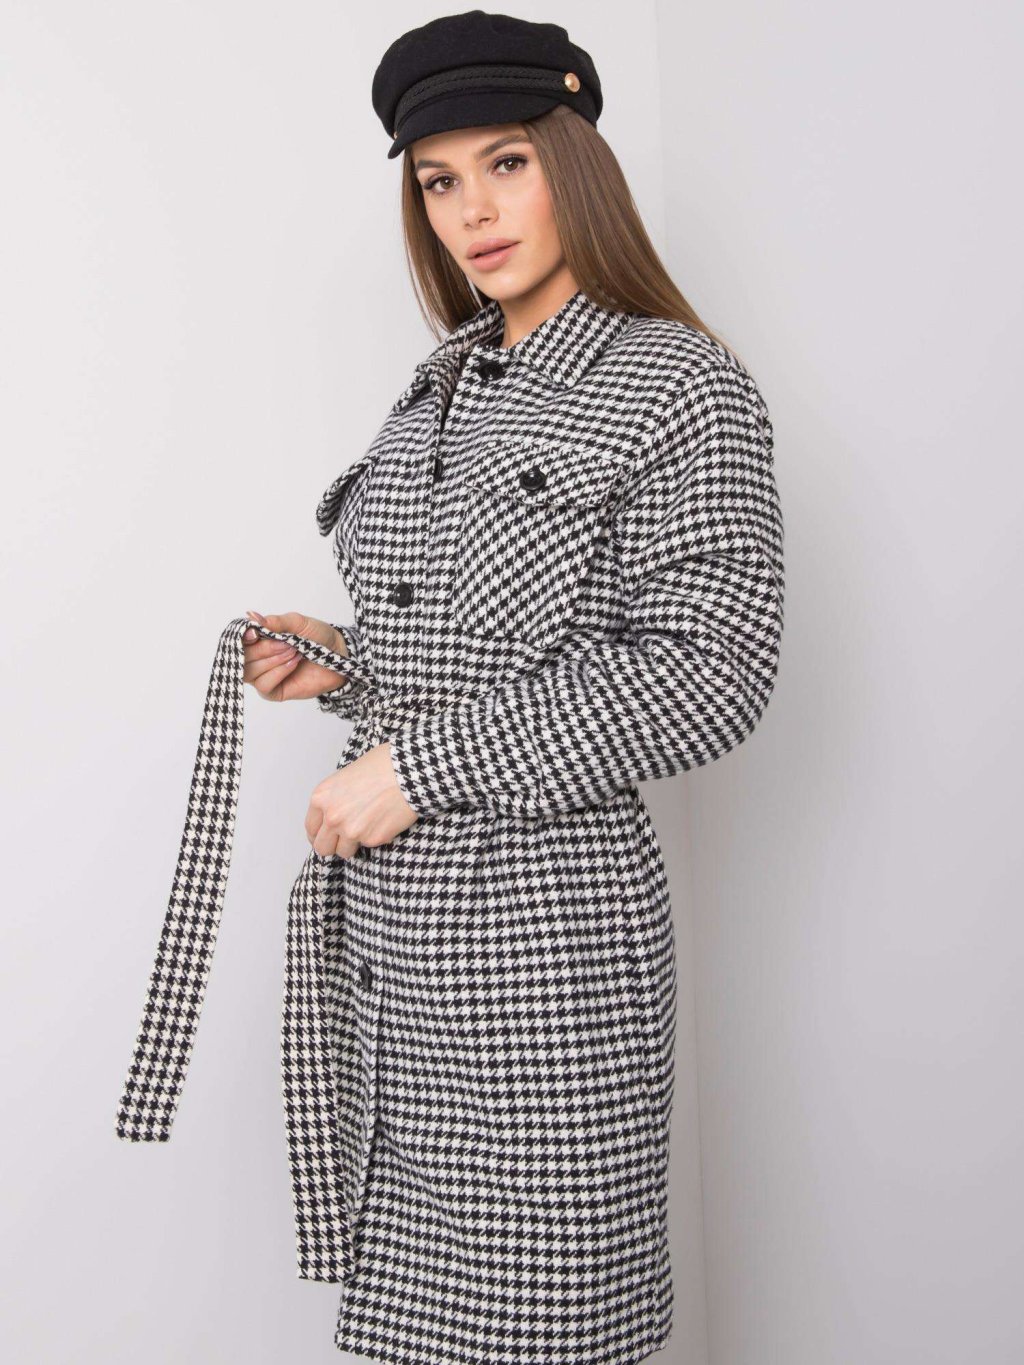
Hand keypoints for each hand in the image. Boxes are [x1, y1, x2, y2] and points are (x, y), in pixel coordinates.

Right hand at [241, 610, 349, 702]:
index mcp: (257, 640)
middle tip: (287, 643)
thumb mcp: (298, 623)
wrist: (339, 656)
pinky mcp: (272, 691)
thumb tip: (251, 616)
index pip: (236, 641)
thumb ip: (275, 621)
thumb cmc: (318, 637)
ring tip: (293, 652)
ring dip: (272, 660)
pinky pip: (263, 685)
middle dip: (264, 649)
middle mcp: (256, 658)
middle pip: (241, 657)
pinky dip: (278, 672)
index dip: (241, 638)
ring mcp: (263, 675)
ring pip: (249, 672)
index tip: (255, 634)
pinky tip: (293, 664)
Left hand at [305, 741, 418, 857]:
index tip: (326, 837)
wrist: (409, 771)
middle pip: (323, 848)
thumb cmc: (382, 765)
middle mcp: (332, 817)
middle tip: (343, 840)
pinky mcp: (372, 839)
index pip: (311, 828)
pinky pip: (369, 845)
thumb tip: (336, 814)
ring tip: (368, 826)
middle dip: (333, 845)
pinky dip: (376, 836)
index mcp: (321, 798)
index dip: (319, 834)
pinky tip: (384, 819)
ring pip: (345, 852)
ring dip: (354, 844)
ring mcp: (351, 831)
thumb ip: (335, 798)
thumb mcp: (346, 776)